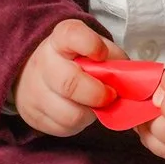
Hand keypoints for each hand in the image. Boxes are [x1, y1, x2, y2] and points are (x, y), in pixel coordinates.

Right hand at [12, 20, 116, 136]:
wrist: (35, 75)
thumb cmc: (75, 61)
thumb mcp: (94, 49)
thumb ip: (112, 58)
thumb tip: (130, 80)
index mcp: (60, 40)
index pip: (71, 35)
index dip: (90, 44)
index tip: (101, 53)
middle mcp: (44, 63)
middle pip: (70, 83)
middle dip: (97, 94)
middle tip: (110, 95)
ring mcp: (35, 92)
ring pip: (70, 114)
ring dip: (90, 113)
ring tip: (95, 105)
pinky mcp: (34, 117)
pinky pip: (64, 128)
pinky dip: (79, 124)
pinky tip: (80, 111)